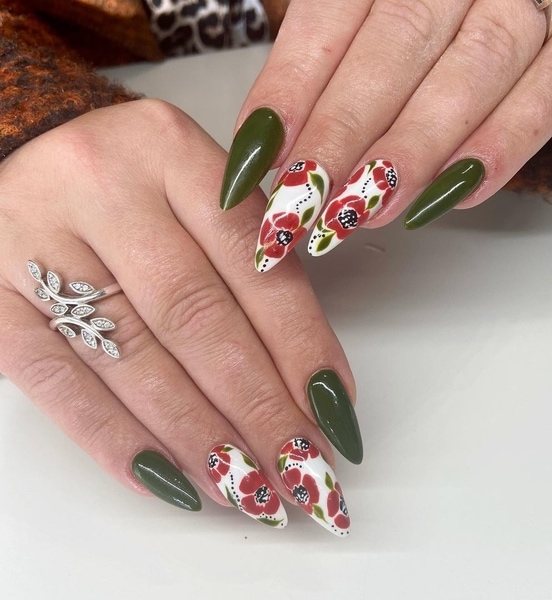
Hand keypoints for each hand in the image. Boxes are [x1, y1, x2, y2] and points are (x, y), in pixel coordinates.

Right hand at [0, 100, 359, 534]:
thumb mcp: (198, 188)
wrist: (29, 153)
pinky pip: (55, 380)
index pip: (253, 262)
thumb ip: (252, 255)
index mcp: (172, 152)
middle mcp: (103, 188)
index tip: (335, 409)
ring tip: (250, 489)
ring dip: (199, 437)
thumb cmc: (134, 182)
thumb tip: (307, 372)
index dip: (300, 345)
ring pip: (132, 357)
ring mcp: (35, 240)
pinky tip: (170, 482)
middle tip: (303, 470)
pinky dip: (117, 440)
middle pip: (196, 317)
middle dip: (258, 407)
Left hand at [219, 0, 551, 269]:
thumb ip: (334, 48)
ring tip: (361, 212)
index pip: (329, 18)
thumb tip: (277, 131)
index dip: (290, 92)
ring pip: (473, 69)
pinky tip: (456, 194)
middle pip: (392, 48)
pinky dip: (510, 139)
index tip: (255, 160)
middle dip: (340, 135)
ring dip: (413, 150)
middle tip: (299, 206)